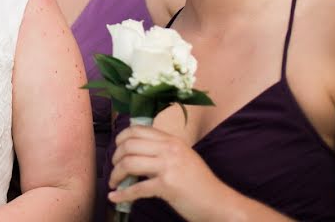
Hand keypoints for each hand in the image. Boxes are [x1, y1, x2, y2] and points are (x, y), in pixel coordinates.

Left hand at [108, 125, 222, 219]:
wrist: (219, 203)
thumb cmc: (200, 183)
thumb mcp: (183, 157)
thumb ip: (163, 150)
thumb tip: (135, 152)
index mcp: (172, 140)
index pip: (138, 130)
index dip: (121, 138)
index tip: (116, 149)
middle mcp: (169, 149)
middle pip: (129, 145)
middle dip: (115, 158)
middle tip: (114, 169)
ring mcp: (168, 166)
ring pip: (129, 164)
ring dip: (116, 175)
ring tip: (114, 183)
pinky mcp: (167, 186)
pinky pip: (137, 189)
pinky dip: (122, 195)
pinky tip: (115, 198)